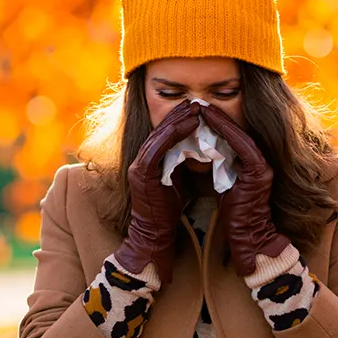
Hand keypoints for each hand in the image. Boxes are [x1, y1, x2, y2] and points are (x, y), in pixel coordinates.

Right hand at [113, 99, 201, 283]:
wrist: (155, 236)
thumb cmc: (169, 212)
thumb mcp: (177, 181)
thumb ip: (182, 163)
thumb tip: (199, 148)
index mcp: (149, 161)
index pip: (164, 134)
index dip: (180, 120)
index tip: (197, 108)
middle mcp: (140, 160)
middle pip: (160, 129)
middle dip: (179, 114)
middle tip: (197, 101)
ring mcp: (139, 165)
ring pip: (159, 134)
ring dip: (178, 119)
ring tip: (196, 107)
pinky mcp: (142, 173)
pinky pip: (159, 146)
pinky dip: (175, 133)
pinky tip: (190, 123)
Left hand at [199, 104, 290, 275]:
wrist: (249, 236)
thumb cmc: (235, 216)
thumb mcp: (227, 186)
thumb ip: (222, 168)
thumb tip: (204, 153)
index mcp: (253, 165)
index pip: (234, 137)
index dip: (217, 122)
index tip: (199, 111)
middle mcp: (261, 162)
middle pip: (237, 132)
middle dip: (217, 117)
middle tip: (198, 104)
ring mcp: (262, 165)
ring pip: (239, 134)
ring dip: (220, 119)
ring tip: (201, 107)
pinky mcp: (258, 171)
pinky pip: (241, 145)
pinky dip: (225, 131)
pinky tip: (209, 121)